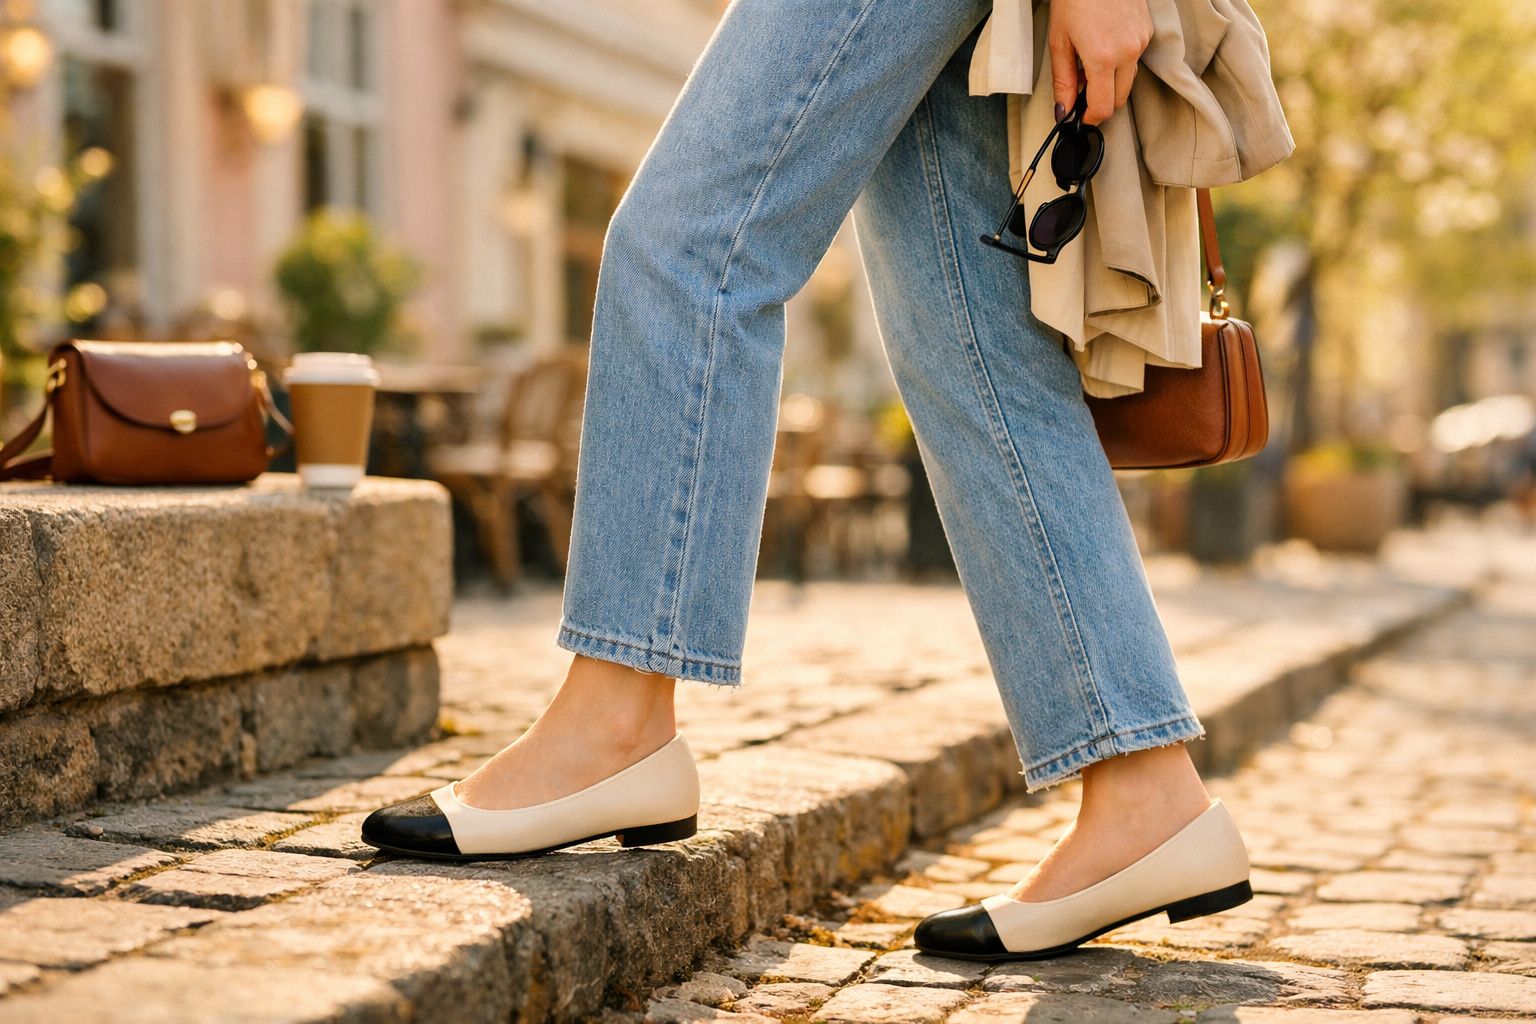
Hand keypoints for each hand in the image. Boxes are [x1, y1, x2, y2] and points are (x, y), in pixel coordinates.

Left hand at [1047, 0, 1153, 125]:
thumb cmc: (1073, 0)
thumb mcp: (1059, 43)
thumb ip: (1063, 82)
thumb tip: (1063, 112)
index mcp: (1103, 58)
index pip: (1104, 107)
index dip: (1090, 118)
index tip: (1080, 117)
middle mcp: (1128, 52)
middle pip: (1120, 99)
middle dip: (1100, 101)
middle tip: (1080, 89)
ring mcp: (1141, 41)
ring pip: (1128, 79)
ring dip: (1110, 81)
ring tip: (1089, 61)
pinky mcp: (1147, 31)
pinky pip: (1134, 59)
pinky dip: (1119, 62)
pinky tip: (1104, 44)